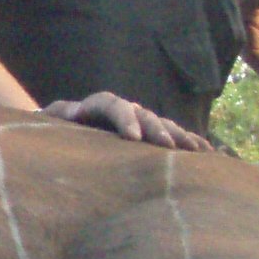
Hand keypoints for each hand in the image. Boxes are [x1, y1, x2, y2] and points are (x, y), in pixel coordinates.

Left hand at [43, 93, 211, 150]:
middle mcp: (121, 110)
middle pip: (142, 114)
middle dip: (156, 130)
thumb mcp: (51, 123)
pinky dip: (188, 143)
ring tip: (197, 151)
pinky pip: (172, 136)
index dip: (124, 118)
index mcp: (94, 106)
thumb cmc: (54, 132)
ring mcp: (138, 121)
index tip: (133, 138)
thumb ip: (58, 115)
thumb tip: (71, 112)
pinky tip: (207, 154)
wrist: (66, 133)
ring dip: (179, 137)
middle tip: (167, 147)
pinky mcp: (149, 135)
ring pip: (162, 125)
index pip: (111, 104)